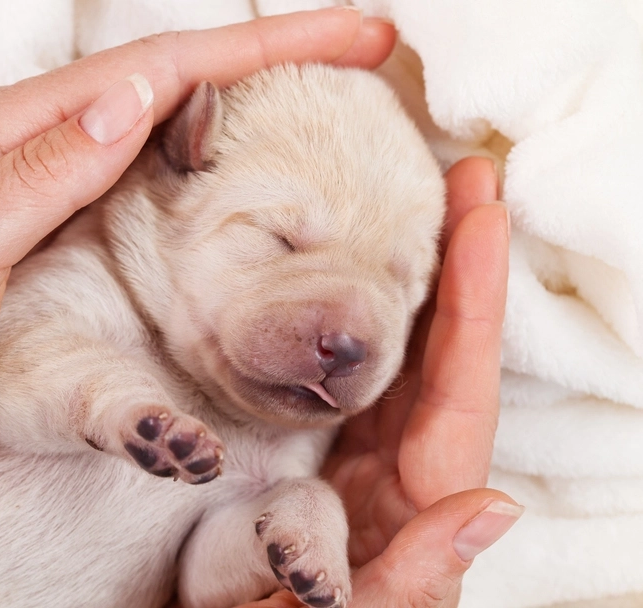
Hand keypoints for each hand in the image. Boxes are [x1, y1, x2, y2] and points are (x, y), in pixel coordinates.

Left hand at [0, 7, 397, 464]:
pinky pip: (126, 179)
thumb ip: (41, 174)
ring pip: (151, 126)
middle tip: (360, 53)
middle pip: (165, 82)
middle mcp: (24, 146)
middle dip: (267, 60)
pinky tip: (214, 175)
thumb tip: (133, 97)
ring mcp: (27, 186)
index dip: (262, 47)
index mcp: (11, 133)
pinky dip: (187, 163)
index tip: (355, 32)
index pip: (158, 71)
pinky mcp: (29, 230)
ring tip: (312, 99)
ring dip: (234, 105)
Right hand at [239, 158, 515, 607]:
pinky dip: (357, 316)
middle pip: (442, 347)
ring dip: (413, 272)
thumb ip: (417, 575)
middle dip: (460, 259)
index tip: (483, 214)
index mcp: (420, 497)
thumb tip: (495, 504)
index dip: (474, 298)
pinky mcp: (321, 452)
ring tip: (422, 199)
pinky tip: (346, 272)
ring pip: (398, 350)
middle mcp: (402, 463)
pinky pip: (349, 372)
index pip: (459, 384)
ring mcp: (363, 453)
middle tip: (468, 175)